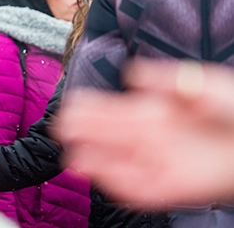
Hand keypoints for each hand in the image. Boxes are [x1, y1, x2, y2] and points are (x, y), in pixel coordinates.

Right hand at [53, 58, 233, 208]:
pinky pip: (137, 190)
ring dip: (93, 162)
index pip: (112, 110)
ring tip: (71, 158)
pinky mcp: (171, 187)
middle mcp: (152, 137)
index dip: (89, 108)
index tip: (69, 104)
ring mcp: (160, 163)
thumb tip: (129, 74)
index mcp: (155, 111)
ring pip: (117, 164)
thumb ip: (165, 77)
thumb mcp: (203, 82)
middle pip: (108, 136)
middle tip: (59, 128)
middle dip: (83, 132)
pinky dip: (116, 183)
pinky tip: (99, 175)